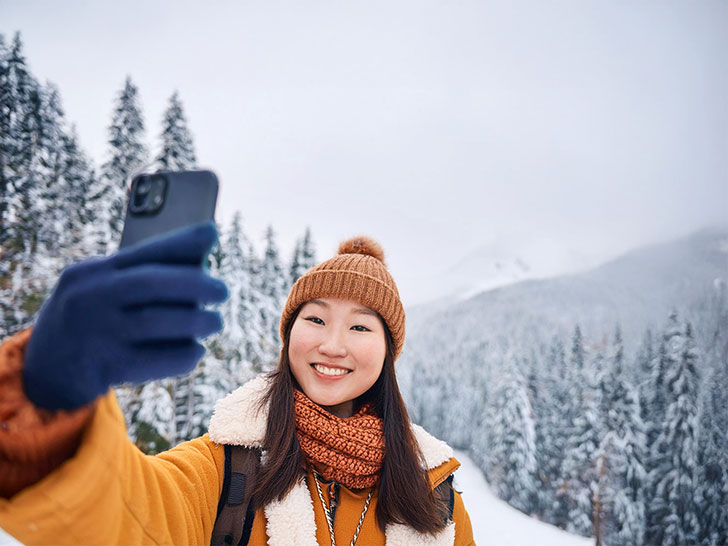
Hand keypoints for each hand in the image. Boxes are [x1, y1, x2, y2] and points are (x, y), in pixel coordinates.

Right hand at [23, 222, 228, 409]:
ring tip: (215, 322)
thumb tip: (207, 242)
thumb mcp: (104, 289)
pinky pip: (153, 361)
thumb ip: (148, 270)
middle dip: (194, 284)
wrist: (44, 373)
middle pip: (150, 283)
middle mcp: (89, 298)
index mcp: (91, 272)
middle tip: (223, 291)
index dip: (180, 241)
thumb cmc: (92, 320)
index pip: (141, 251)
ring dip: (196, 321)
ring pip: (156, 322)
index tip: (213, 235)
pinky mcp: (103, 368)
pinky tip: (196, 351)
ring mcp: (95, 334)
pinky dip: (182, 355)